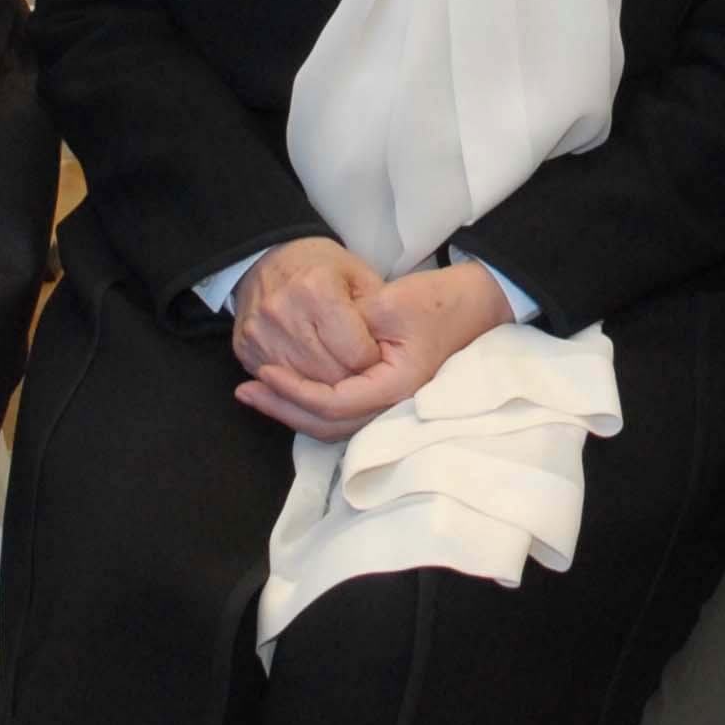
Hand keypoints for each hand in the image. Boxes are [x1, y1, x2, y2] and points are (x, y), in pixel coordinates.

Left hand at [235, 259, 513, 440]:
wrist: (479, 303)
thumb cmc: (439, 299)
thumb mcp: (391, 302)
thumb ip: (349, 325)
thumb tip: (307, 344)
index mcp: (397, 387)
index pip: (334, 403)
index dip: (296, 390)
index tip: (264, 371)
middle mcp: (393, 407)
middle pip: (328, 424)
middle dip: (284, 408)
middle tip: (245, 391)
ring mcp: (390, 406)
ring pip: (332, 424)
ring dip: (292, 409)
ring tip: (255, 393)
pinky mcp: (384, 397)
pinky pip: (341, 412)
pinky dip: (310, 403)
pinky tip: (286, 388)